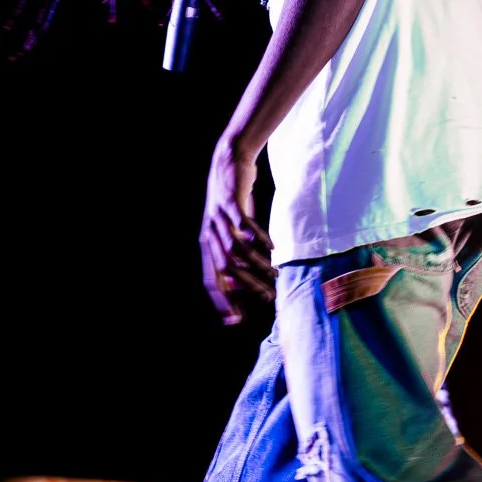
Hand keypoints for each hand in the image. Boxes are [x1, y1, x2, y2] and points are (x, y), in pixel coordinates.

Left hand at [200, 136, 276, 325]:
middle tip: (265, 297)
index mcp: (207, 243)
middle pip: (225, 269)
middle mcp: (210, 233)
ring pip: (236, 249)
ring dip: (257, 265)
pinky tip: (273, 247)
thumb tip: (242, 280)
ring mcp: (219, 218)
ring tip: (274, 274)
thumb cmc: (232, 199)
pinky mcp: (232, 202)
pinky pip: (245, 225)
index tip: (234, 321)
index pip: (211, 279)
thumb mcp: (229, 228)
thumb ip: (233, 252)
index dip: (221, 301)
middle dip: (245, 287)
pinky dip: (259, 238)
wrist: (229, 160)